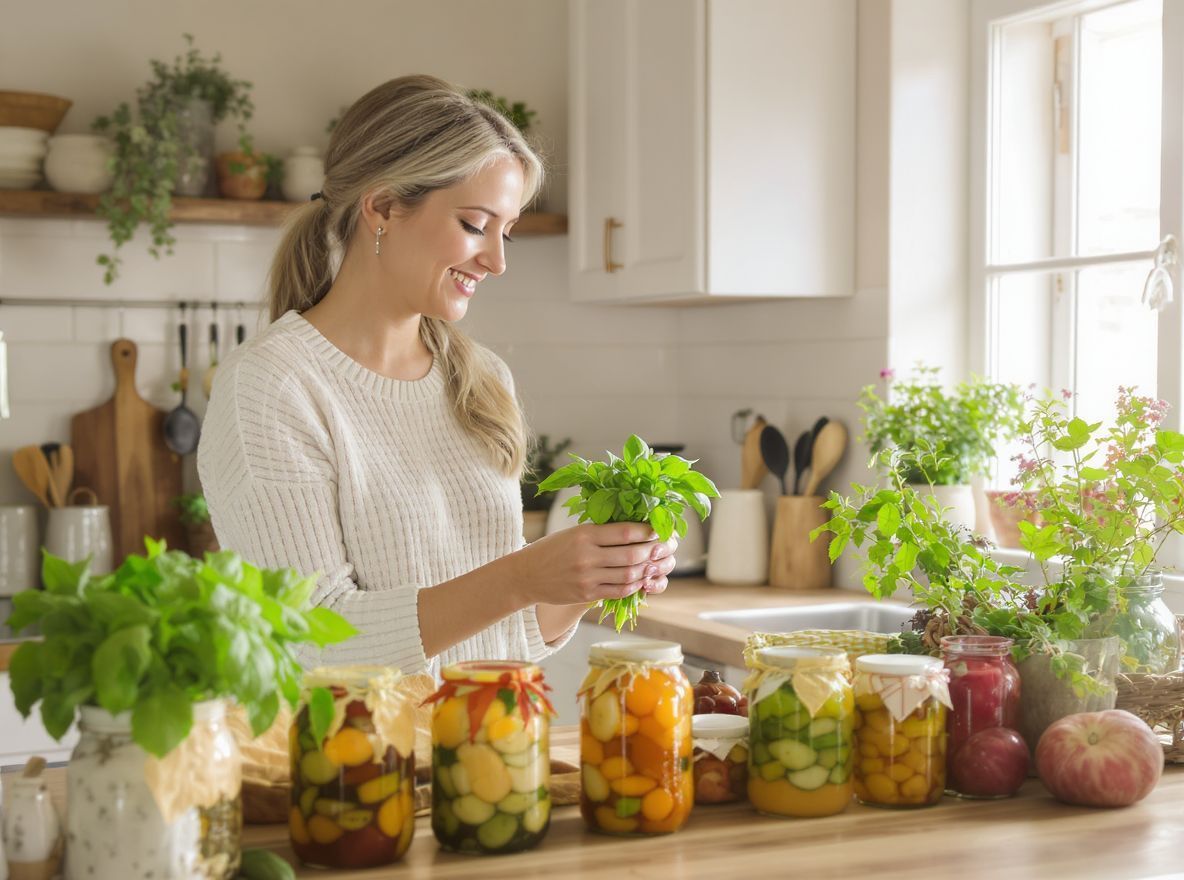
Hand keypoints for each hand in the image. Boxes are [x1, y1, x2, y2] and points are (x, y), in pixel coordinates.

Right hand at [509, 523, 677, 607]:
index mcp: (584, 534)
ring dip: (647, 570)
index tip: (659, 529)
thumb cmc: (551, 549)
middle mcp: (587, 556)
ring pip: (628, 575)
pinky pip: (618, 591)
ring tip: (656, 564)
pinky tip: (640, 580)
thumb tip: (634, 529)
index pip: (624, 532)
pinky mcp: (586, 594)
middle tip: (666, 547)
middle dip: (654, 551)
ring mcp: (587, 577)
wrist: (525, 575)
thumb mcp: (573, 533)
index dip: (647, 531)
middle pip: (631, 554)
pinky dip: (634, 586)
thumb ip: (600, 532)